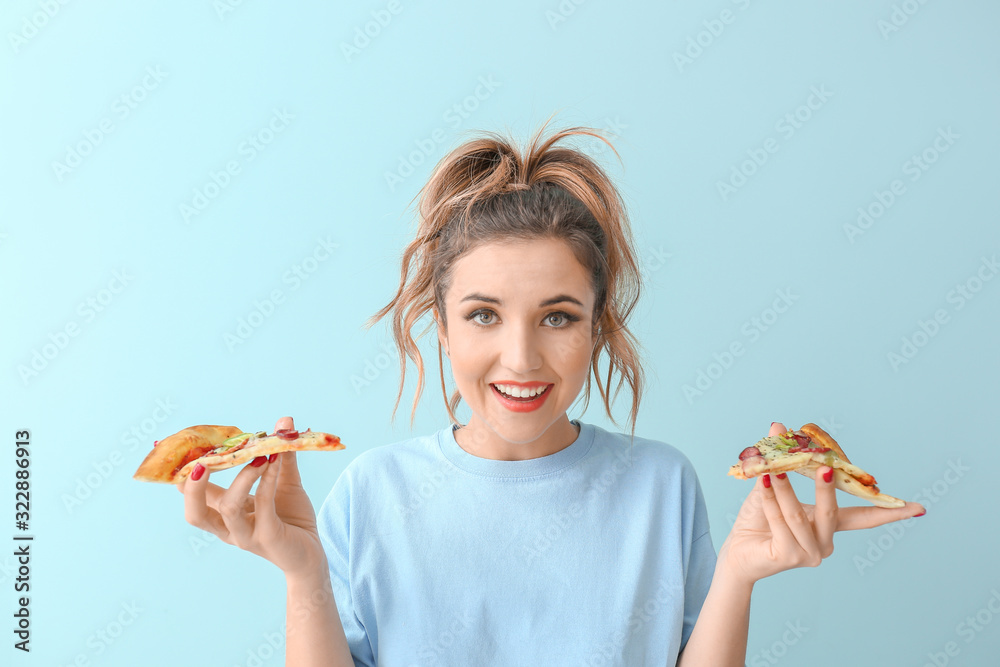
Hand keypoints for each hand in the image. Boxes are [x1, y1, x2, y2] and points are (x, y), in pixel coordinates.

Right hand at [178, 416, 326, 577]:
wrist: (311, 554)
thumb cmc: (291, 518)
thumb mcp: (284, 482)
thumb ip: (281, 455)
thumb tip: (284, 422)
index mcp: (224, 515)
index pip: (195, 496)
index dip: (186, 474)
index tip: (188, 445)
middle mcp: (229, 528)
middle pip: (195, 513)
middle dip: (193, 487)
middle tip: (203, 459)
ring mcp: (246, 535)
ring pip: (228, 508)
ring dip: (241, 478)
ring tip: (259, 455)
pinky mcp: (268, 537)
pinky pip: (262, 504)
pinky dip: (267, 480)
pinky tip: (275, 462)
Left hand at [717, 421, 924, 585]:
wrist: (737, 552)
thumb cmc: (758, 520)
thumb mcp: (771, 484)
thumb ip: (779, 460)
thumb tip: (778, 425)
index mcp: (829, 526)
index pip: (864, 518)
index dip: (890, 512)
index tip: (919, 508)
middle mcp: (825, 543)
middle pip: (833, 512)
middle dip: (826, 487)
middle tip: (823, 465)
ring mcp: (810, 554)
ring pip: (800, 515)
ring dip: (784, 490)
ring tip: (771, 471)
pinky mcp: (790, 558)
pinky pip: (781, 523)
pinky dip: (770, 501)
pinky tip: (761, 484)